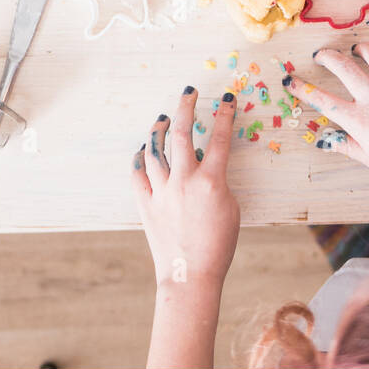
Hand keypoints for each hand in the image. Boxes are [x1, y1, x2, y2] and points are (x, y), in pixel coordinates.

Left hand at [132, 89, 239, 288]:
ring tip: (163, 117)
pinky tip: (143, 149)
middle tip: (189, 92)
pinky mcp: (146, 204)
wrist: (190, 275)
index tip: (226, 98)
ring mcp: (162, 191)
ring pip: (154, 150)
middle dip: (185, 107)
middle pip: (181, 133)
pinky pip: (138, 174)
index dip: (224, 114)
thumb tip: (206, 169)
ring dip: (158, 129)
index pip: (219, 138)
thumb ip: (219, 183)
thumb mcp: (231, 209)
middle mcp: (183, 181)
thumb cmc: (218, 246)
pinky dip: (140, 158)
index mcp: (211, 182)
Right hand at [285, 43, 368, 199]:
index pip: (323, 100)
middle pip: (344, 68)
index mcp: (360, 121)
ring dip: (361, 49)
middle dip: (327, 57)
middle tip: (321, 55)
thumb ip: (346, 145)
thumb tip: (325, 139)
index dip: (303, 89)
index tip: (291, 81)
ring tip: (355, 49)